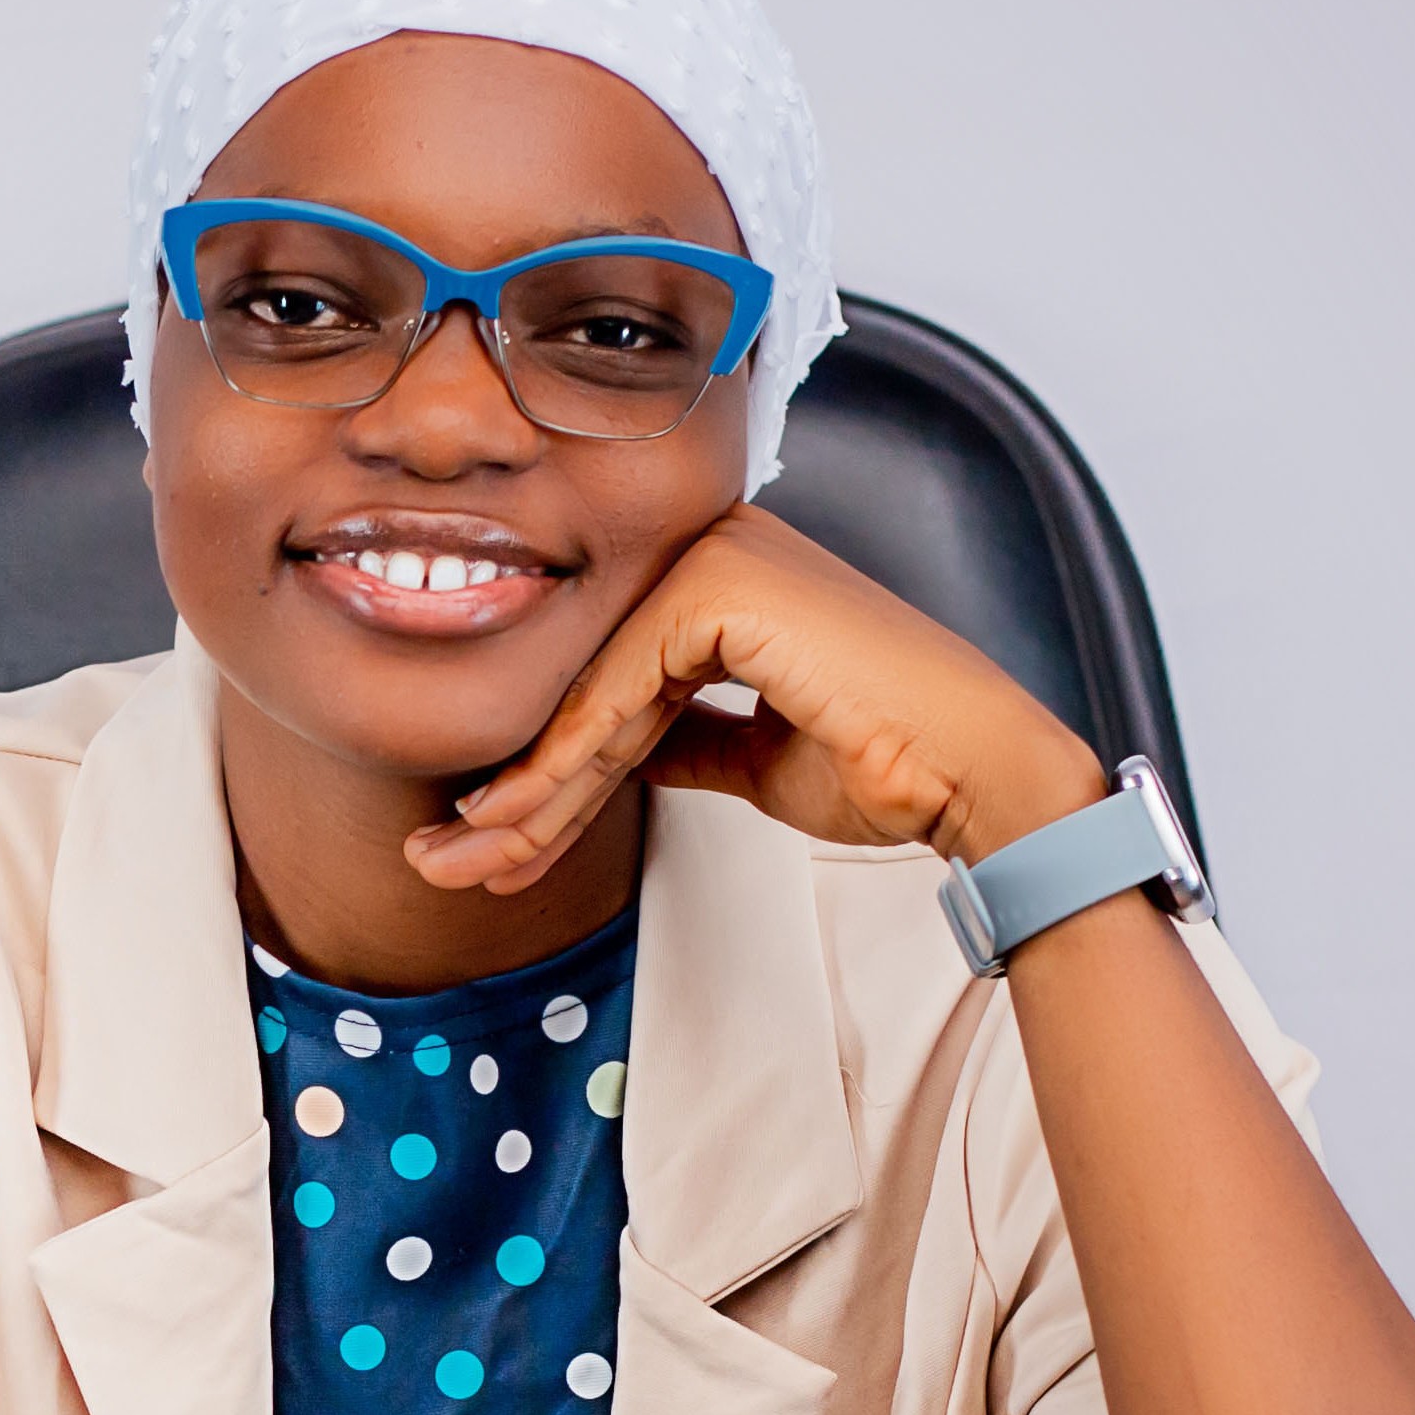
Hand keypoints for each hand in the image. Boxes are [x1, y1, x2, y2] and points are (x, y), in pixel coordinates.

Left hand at [404, 502, 1108, 894]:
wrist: (973, 773)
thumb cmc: (891, 761)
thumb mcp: (755, 755)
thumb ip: (682, 739)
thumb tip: (609, 760)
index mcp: (722, 579)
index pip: (607, 682)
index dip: (548, 773)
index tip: (492, 844)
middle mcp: (708, 551)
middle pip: (584, 687)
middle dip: (513, 789)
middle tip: (441, 860)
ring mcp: (712, 557)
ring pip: (585, 697)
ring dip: (521, 795)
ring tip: (460, 863)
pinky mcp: (718, 585)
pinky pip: (616, 695)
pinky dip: (564, 769)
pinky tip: (516, 826)